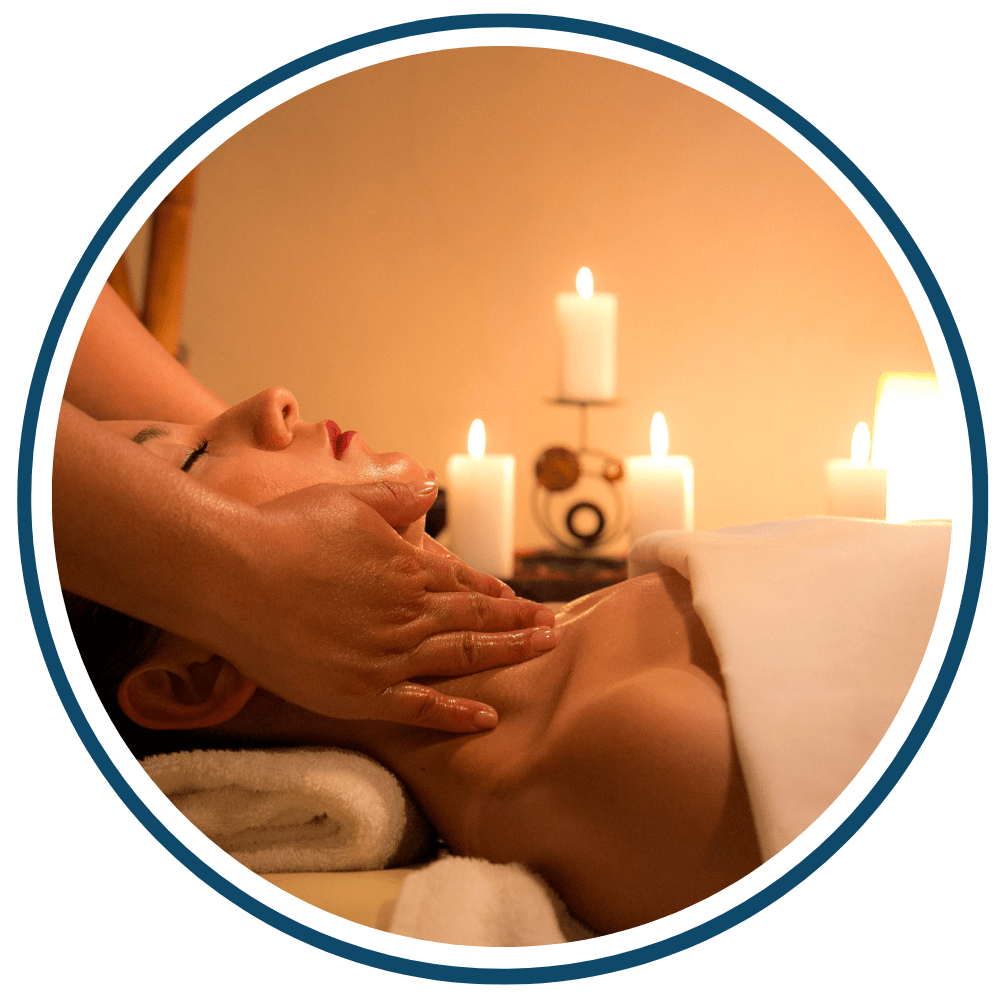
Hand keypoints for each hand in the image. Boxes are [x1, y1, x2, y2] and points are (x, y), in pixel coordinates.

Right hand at [208, 478, 557, 731]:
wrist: (231, 575)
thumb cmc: (286, 531)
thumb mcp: (349, 499)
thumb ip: (398, 497)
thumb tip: (432, 486)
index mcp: (408, 569)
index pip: (464, 585)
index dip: (495, 594)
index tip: (521, 600)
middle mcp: (408, 614)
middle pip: (475, 622)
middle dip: (519, 625)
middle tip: (554, 631)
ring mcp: (387, 657)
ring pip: (461, 659)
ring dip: (505, 656)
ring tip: (541, 654)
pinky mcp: (360, 693)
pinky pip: (420, 709)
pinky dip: (455, 715)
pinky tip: (486, 718)